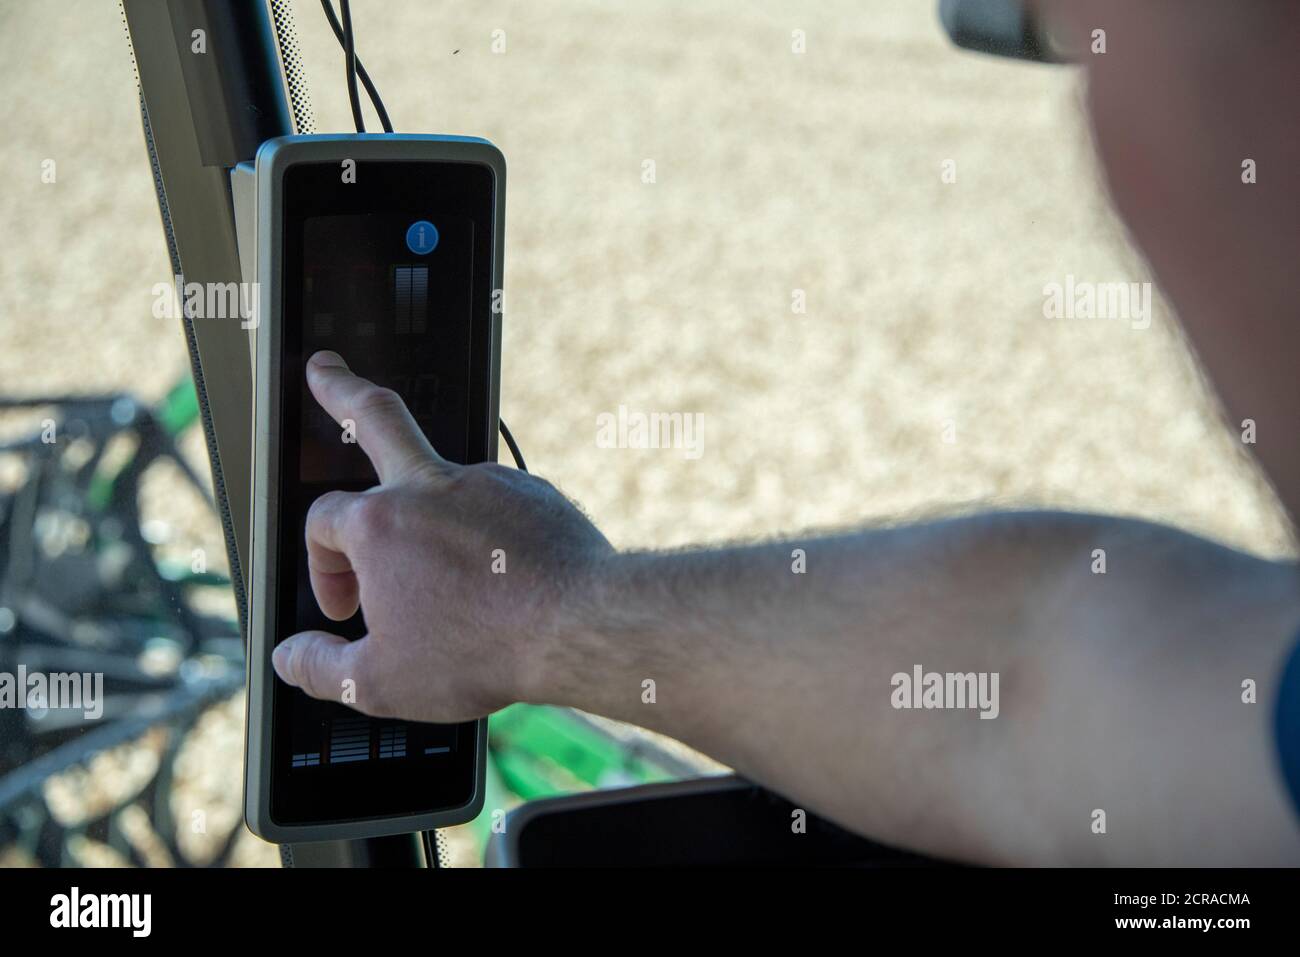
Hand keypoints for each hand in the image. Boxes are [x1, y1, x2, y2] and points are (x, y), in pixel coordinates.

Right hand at [271, 350, 614, 722]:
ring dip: (427, 496)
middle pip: (374, 414)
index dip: (322, 566)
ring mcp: (488, 483)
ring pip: (443, 473)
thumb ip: (322, 668)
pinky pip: (497, 504)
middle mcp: (432, 488)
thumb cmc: (486, 650)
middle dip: (339, 388)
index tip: (345, 605)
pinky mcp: (534, 493)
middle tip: (324, 369)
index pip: (322, 522)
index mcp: (381, 525)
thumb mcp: (381, 683)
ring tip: (428, 531)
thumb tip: (292, 658)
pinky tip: (495, 571)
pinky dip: (486, 529)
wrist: (582, 626)